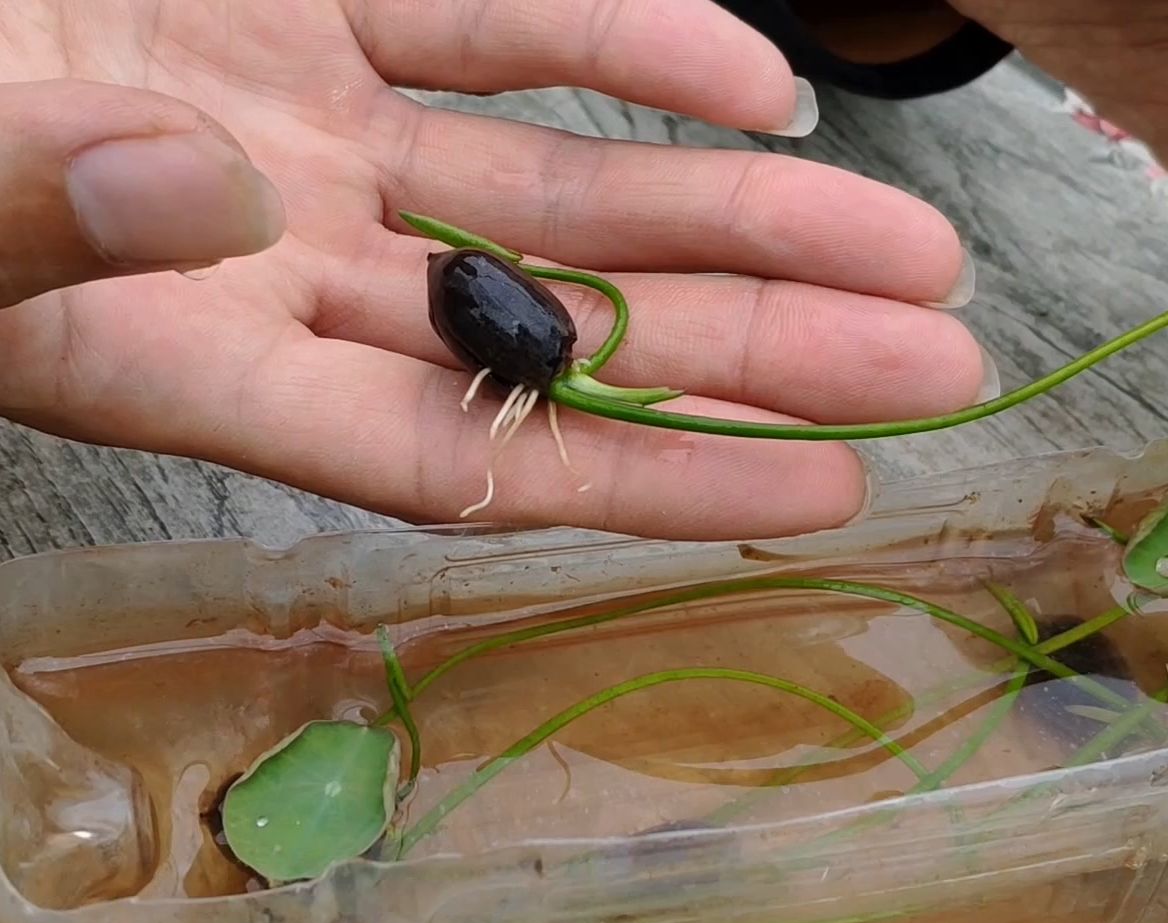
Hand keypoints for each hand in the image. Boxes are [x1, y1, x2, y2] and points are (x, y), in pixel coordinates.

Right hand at [0, 0, 983, 540]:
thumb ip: (42, 213)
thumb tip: (212, 196)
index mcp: (184, 358)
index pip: (465, 456)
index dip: (650, 479)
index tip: (823, 490)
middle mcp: (276, 263)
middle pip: (564, 328)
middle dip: (758, 347)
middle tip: (938, 366)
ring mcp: (301, 127)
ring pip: (565, 190)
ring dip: (743, 218)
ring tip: (911, 252)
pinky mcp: (298, 3)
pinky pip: (492, 21)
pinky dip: (627, 43)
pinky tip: (758, 84)